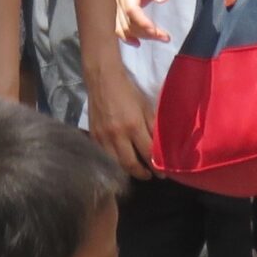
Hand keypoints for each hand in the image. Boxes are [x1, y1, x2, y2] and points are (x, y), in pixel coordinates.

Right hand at [84, 57, 156, 179]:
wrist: (102, 80)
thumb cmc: (127, 91)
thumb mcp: (145, 107)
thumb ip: (152, 127)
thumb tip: (161, 146)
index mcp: (133, 126)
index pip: (147, 153)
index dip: (156, 166)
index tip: (162, 173)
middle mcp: (117, 135)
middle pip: (130, 164)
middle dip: (142, 174)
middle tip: (150, 176)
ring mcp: (103, 137)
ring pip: (116, 164)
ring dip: (128, 171)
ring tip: (137, 171)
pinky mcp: (94, 137)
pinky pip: (105, 157)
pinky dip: (115, 163)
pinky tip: (122, 162)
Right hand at [115, 0, 180, 43]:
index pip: (131, 8)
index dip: (141, 23)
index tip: (156, 31)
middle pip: (127, 20)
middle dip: (145, 31)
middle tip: (165, 37)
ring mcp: (121, 1)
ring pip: (124, 25)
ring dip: (140, 35)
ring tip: (161, 37)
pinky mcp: (124, 7)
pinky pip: (121, 25)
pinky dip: (128, 36)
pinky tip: (137, 42)